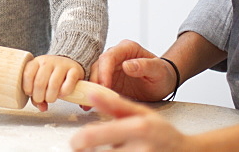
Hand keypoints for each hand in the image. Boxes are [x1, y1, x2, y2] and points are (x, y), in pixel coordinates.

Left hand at [22, 54, 84, 111]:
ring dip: (51, 97)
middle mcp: (48, 61)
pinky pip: (68, 83)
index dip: (28, 88)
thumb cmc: (52, 76)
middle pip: (39, 82)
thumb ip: (37, 95)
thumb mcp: (41, 81)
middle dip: (39, 96)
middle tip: (42, 100)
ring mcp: (62, 64)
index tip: (31, 94)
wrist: (70, 65)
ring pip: (53, 84)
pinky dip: (64, 92)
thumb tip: (42, 108)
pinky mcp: (74, 70)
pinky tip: (62, 94)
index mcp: (37, 62)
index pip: (28, 74)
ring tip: (51, 99)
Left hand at [69, 87, 191, 151]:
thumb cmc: (162, 132)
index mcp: (136, 129)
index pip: (95, 136)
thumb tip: (90, 92)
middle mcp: (139, 150)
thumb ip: (114, 104)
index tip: (77, 141)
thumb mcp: (141, 112)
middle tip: (83, 149)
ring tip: (102, 151)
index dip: (79, 140)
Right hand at [89, 39, 176, 101]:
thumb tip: (127, 65)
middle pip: (98, 65)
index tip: (104, 86)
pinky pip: (97, 84)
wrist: (164, 82)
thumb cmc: (163, 74)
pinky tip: (88, 104)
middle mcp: (116, 55)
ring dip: (90, 88)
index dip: (104, 71)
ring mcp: (111, 67)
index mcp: (127, 48)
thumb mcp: (158, 70)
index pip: (109, 57)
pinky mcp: (109, 78)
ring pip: (94, 74)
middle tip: (92, 98)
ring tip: (86, 103)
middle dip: (94, 82)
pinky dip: (93, 93)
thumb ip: (144, 66)